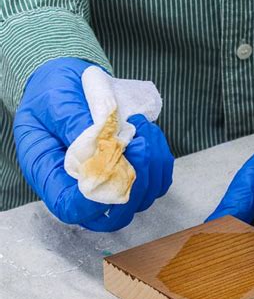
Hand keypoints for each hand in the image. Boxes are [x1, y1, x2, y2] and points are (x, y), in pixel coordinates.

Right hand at [14, 58, 173, 230]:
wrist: (70, 85)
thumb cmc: (52, 92)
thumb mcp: (55, 102)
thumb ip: (75, 125)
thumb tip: (105, 147)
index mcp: (49, 175)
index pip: (71, 207)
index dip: (94, 199)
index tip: (113, 163)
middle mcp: (79, 189)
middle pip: (113, 213)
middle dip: (134, 180)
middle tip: (139, 142)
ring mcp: (108, 186)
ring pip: (141, 198)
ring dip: (151, 165)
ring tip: (141, 127)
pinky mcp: (130, 176)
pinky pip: (156, 183)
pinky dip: (160, 162)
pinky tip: (149, 135)